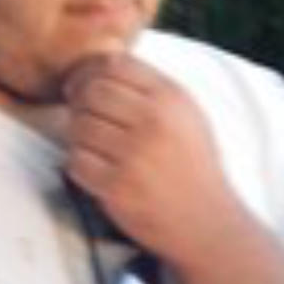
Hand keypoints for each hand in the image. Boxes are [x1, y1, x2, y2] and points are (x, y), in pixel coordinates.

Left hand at [62, 55, 243, 268]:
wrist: (206, 222)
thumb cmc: (192, 167)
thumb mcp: (186, 115)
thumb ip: (151, 88)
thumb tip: (101, 61)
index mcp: (170, 97)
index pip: (114, 64)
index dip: (90, 72)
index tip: (83, 86)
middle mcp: (153, 122)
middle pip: (91, 92)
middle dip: (79, 103)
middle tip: (82, 117)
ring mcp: (134, 156)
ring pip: (79, 126)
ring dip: (78, 136)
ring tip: (94, 147)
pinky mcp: (117, 187)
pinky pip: (76, 162)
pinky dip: (79, 165)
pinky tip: (95, 170)